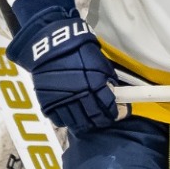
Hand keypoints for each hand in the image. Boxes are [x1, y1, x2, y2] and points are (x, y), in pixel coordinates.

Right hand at [7, 0, 117, 132]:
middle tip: (104, 118)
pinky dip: (67, 120)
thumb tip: (113, 95)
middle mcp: (80, 96)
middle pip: (94, 120)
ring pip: (77, 124)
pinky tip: (71, 114)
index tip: (120, 112)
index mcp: (95, 85)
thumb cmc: (79, 50)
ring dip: (85, 123)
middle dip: (103, 121)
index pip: (110, 108)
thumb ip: (108, 81)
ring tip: (88, 119)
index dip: (118, 113)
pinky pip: (59, 120)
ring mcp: (63, 101)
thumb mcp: (100, 63)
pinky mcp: (48, 103)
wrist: (52, 44)